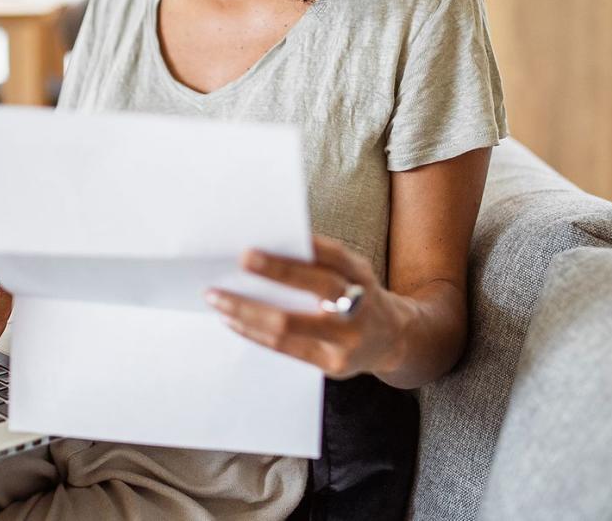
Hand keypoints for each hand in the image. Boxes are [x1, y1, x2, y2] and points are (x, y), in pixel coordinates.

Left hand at [206, 236, 406, 378]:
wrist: (392, 339)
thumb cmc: (356, 295)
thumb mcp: (350, 272)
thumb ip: (318, 261)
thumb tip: (263, 251)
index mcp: (360, 274)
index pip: (331, 256)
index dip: (296, 250)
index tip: (256, 246)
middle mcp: (359, 305)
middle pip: (315, 285)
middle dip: (274, 272)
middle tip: (236, 263)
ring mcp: (348, 338)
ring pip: (290, 324)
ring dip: (248, 310)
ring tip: (218, 298)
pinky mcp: (334, 365)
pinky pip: (286, 348)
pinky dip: (255, 333)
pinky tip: (233, 321)